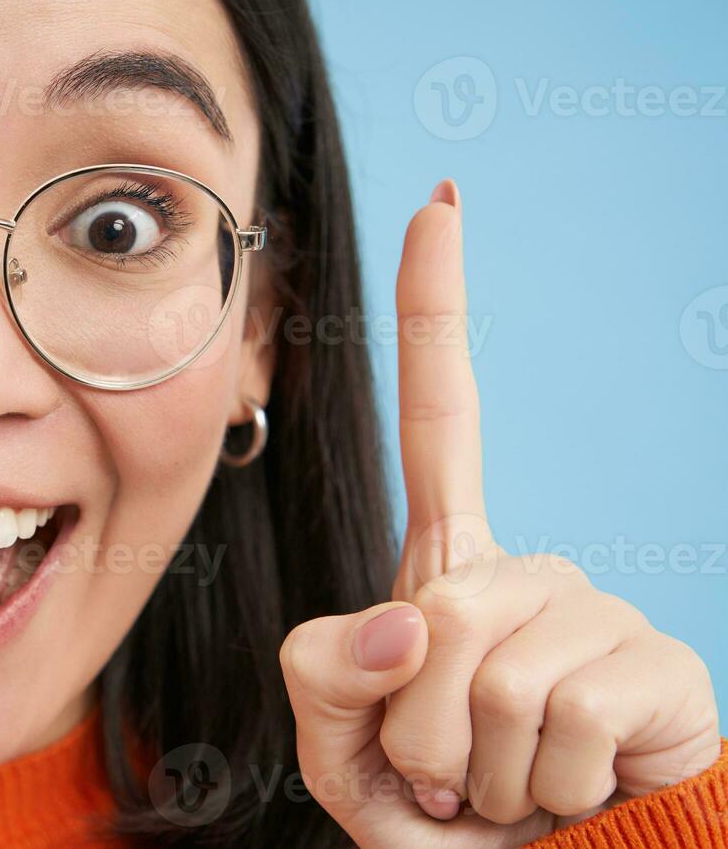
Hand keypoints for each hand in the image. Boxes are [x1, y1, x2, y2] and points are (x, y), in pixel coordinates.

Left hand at [278, 180, 720, 846]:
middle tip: (457, 773)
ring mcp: (601, 611)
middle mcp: (531, 572)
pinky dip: (545, 786)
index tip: (440, 202)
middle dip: (421, 729)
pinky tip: (570, 792)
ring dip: (480, 767)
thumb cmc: (435, 820)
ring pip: (495, 674)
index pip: (443, 422)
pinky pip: (568, 711)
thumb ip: (323, 673)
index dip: (437, 310)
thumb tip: (419, 617)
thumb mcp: (337, 749)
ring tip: (509, 786)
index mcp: (448, 573)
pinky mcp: (665, 666)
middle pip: (433, 615)